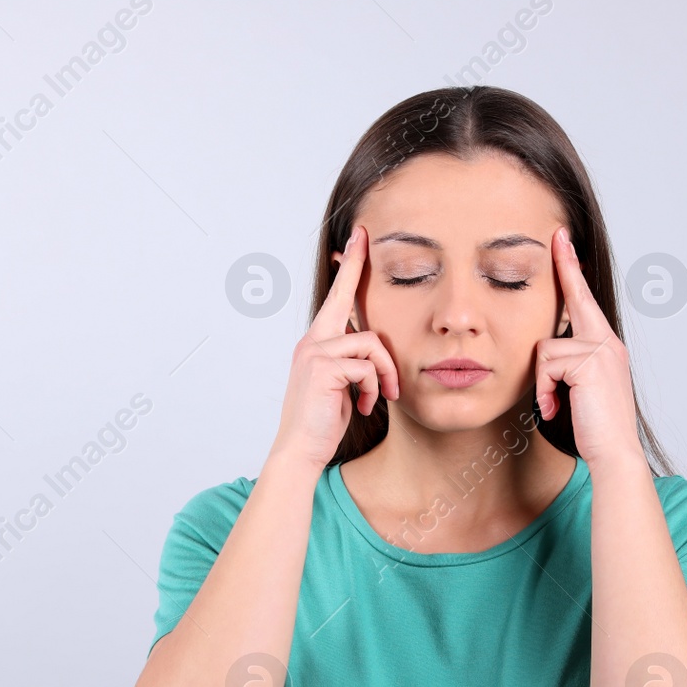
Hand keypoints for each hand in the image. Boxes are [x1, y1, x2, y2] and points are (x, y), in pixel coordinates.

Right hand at [269, 225, 399, 471]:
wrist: (301, 450)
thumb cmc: (323, 421)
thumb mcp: (341, 385)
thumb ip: (351, 361)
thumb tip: (372, 347)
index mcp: (316, 343)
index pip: (334, 299)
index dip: (347, 268)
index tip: (357, 239)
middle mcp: (311, 341)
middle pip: (343, 297)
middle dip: (354, 266)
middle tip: (364, 237)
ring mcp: (314, 352)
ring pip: (371, 342)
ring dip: (385, 372)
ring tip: (382, 395)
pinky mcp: (323, 368)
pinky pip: (367, 366)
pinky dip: (374, 388)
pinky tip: (367, 406)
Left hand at [534, 227, 643, 470]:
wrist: (614, 454)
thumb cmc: (595, 428)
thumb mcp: (581, 390)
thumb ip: (570, 367)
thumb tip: (546, 355)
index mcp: (606, 346)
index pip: (586, 301)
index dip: (573, 270)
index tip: (563, 242)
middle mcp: (608, 342)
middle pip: (576, 298)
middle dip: (566, 266)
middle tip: (558, 234)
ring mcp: (601, 350)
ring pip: (546, 348)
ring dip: (543, 382)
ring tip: (555, 405)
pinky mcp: (589, 362)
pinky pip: (546, 365)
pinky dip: (544, 392)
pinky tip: (555, 410)